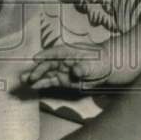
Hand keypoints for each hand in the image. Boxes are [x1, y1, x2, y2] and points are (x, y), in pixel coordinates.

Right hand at [21, 33, 140, 90]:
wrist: (117, 65)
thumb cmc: (107, 59)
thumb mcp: (97, 63)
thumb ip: (84, 67)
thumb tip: (74, 72)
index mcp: (71, 52)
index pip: (55, 53)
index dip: (45, 56)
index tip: (35, 60)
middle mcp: (66, 60)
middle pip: (48, 64)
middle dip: (36, 70)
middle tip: (24, 78)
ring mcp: (66, 71)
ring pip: (48, 74)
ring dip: (37, 78)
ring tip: (23, 82)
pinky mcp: (69, 80)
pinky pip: (54, 82)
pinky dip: (44, 84)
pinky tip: (35, 87)